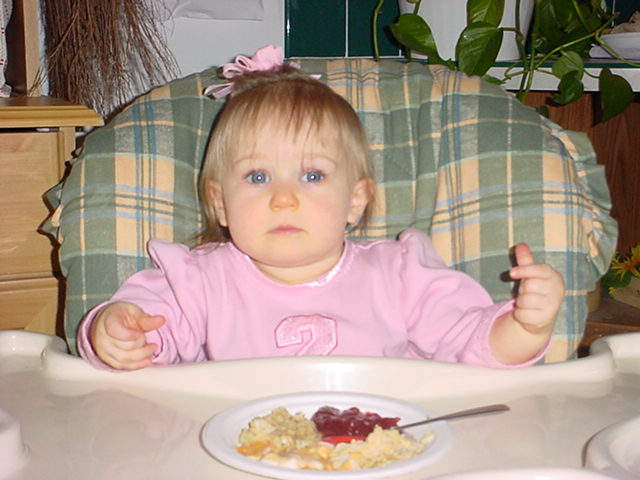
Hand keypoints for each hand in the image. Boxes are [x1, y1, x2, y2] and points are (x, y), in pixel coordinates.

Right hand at [89, 301, 164, 369]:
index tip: (141, 333)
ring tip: (152, 348)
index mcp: (108, 321)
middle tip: (147, 337)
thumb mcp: (133, 311)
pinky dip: (138, 365)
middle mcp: (102, 337)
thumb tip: (161, 320)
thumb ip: (146, 318)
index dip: (131, 335)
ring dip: (142, 355)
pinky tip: (147, 360)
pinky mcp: (108, 360)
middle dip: (141, 343)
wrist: (105, 323)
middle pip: (124, 346)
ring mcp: (104, 350)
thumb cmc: (119, 316)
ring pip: (125, 359)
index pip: (116, 331)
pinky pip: (123, 366)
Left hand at [490, 243, 564, 363]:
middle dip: (523, 289)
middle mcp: (558, 291)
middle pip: (529, 285)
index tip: (511, 272)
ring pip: (524, 300)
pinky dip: (519, 314)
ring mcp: (552, 307)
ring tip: (528, 303)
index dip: (525, 270)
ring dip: (520, 302)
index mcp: (555, 277)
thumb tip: (520, 245)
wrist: (541, 316)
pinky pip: (521, 314)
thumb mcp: (531, 274)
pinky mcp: (544, 321)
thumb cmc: (536, 290)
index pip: (541, 270)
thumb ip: (526, 261)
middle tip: (528, 292)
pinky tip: (527, 313)